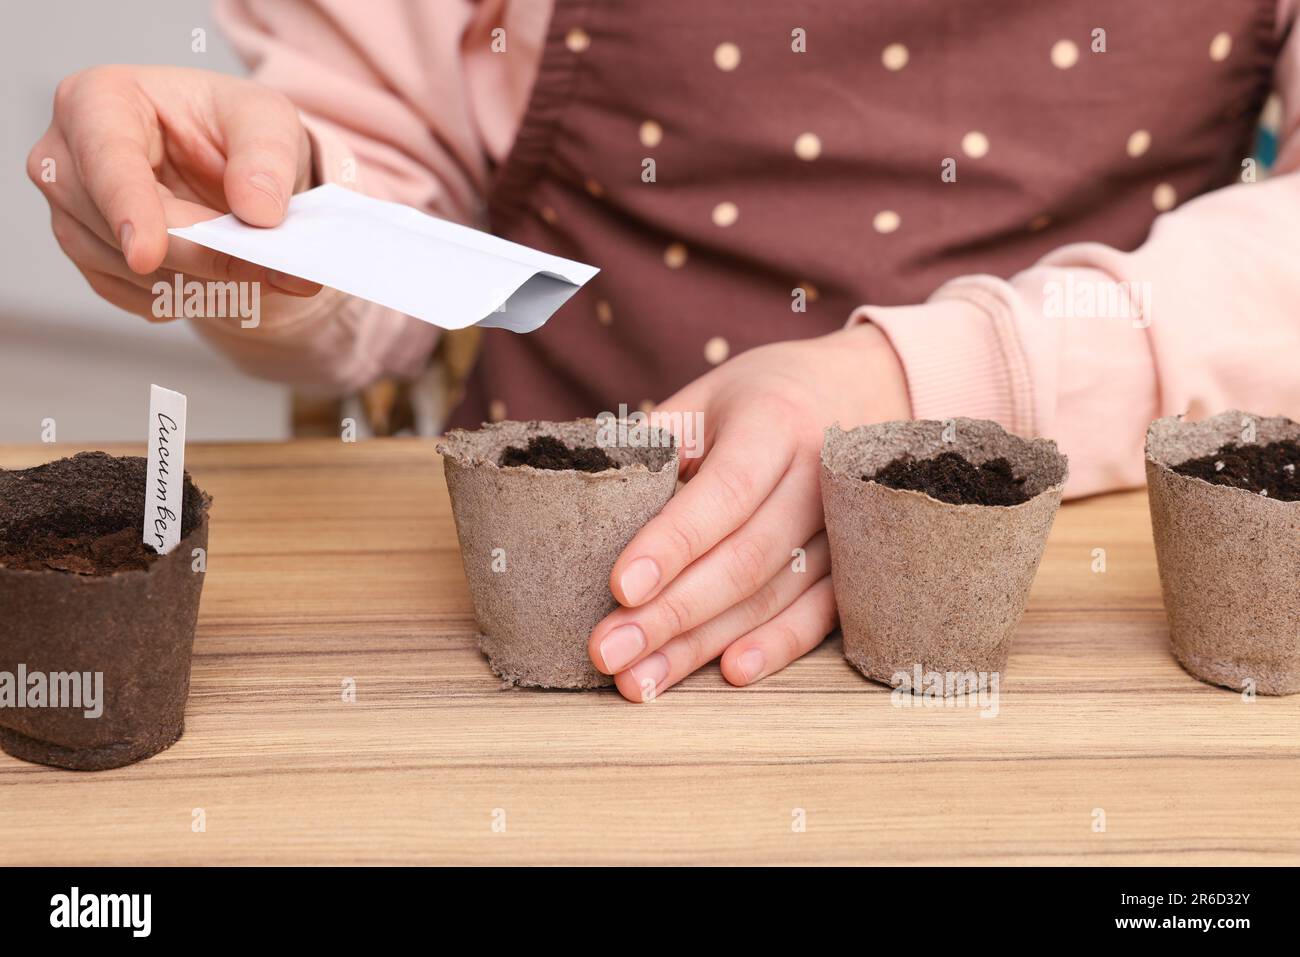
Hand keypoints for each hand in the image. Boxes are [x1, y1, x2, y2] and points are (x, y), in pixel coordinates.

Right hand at [27, 64, 320, 319]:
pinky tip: (224, 276)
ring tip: (259, 268)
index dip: (128, 209)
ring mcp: (72, 214)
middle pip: (118, 229)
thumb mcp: (267, 119)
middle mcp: (66, 158)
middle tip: (273, 272)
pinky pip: (140, 297)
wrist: (230, 168)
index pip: (105, 160)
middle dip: (199, 255)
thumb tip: (258, 212)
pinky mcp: (92, 259)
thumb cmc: (234, 128)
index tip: (147, 255)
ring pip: (130, 273)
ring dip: (204, 281)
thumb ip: (267, 157)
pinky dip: (192, 297)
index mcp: (97, 100)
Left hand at [588, 322, 910, 700]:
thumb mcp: (709, 395)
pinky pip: (818, 615)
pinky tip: (729, 673)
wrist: (869, 386)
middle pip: (745, 557)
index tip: (619, 587)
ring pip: (773, 595)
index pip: (723, 491)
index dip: (672, 542)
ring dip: (705, 645)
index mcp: (774, 423)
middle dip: (672, 613)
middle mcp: (818, 476)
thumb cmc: (766, 395)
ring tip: (642, 680)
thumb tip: (592, 505)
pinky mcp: (856, 562)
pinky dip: (776, 646)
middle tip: (609, 653)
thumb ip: (658, 443)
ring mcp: (844, 525)